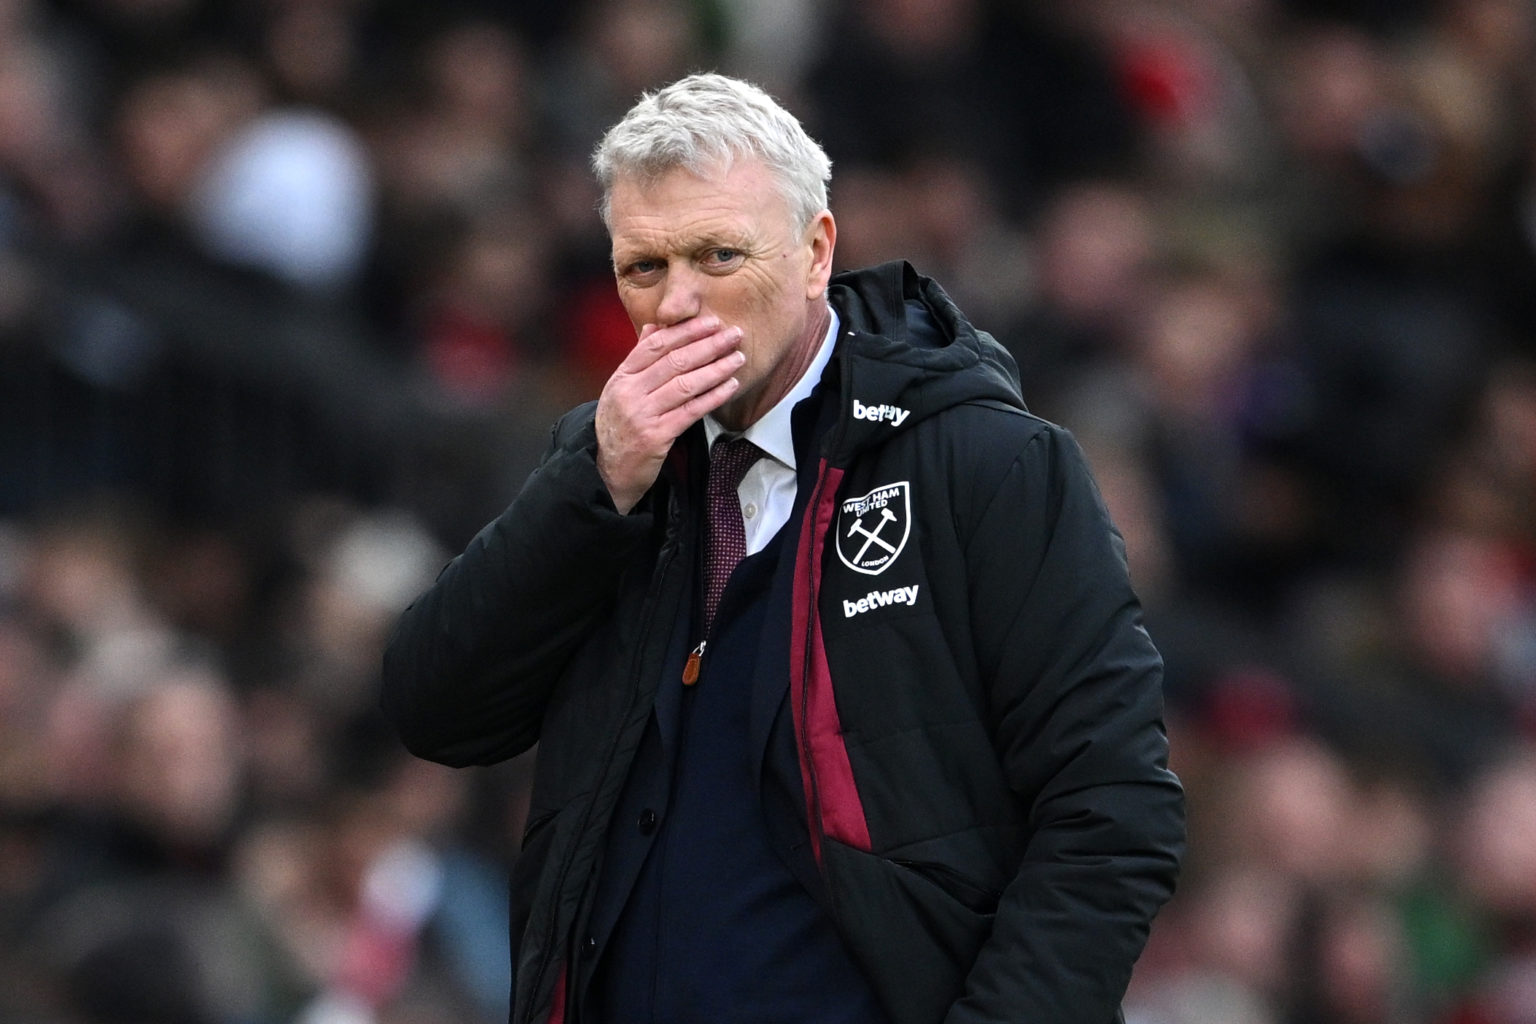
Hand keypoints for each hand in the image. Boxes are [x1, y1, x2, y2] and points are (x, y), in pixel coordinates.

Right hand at [595, 317, 744, 513]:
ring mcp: (642, 414)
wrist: (605, 470)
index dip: (686, 331)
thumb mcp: (620, 390)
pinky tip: (730, 386)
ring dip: (716, 369)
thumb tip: (656, 327)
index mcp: (622, 377)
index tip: (711, 323)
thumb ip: (639, 359)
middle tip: (734, 335)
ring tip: (738, 359)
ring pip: (686, 384)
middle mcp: (630, 392)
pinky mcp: (656, 436)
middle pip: (674, 361)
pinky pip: (691, 411)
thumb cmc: (619, 429)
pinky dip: (713, 396)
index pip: (656, 344)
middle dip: (708, 345)